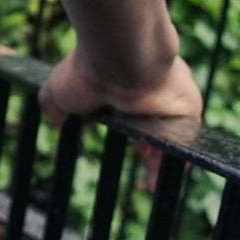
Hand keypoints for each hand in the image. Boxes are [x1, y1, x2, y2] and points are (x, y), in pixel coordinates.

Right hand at [39, 42, 202, 187]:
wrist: (118, 57)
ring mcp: (171, 94)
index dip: (129, 131)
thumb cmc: (87, 71)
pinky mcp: (188, 106)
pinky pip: (186, 138)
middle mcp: (150, 86)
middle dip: (148, 147)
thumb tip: (52, 117)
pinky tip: (163, 177)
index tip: (126, 149)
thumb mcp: (59, 89)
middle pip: (154, 123)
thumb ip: (54, 103)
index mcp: (123, 79)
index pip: (130, 109)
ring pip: (171, 132)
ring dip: (162, 156)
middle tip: (141, 162)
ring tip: (150, 181)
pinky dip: (177, 158)